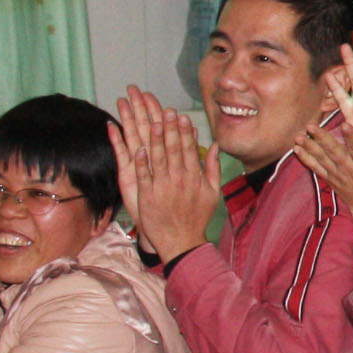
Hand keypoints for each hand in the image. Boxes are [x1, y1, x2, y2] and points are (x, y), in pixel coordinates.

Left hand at [110, 87, 222, 263]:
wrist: (182, 242)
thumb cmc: (196, 218)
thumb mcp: (212, 192)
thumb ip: (212, 167)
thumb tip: (215, 146)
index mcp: (194, 177)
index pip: (188, 148)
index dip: (183, 130)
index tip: (180, 115)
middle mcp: (179, 179)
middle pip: (173, 149)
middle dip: (168, 128)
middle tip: (165, 110)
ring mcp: (163, 187)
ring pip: (158, 158)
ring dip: (154, 139)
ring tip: (151, 121)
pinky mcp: (148, 196)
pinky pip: (144, 176)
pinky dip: (140, 162)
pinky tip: (137, 147)